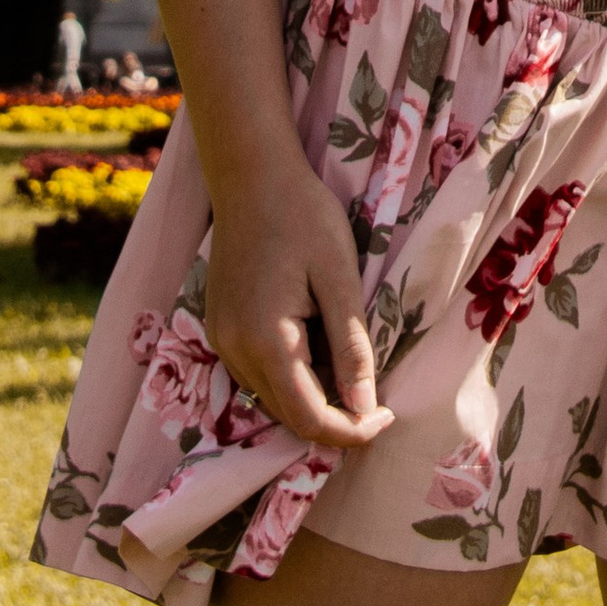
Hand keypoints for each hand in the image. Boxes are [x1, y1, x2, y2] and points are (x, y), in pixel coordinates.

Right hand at [201, 152, 394, 450]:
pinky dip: (291, 374)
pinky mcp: (220, 328)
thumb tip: (365, 409)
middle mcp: (236, 352)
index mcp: (268, 342)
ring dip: (313, 394)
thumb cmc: (304, 216)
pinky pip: (258, 373)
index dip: (350, 432)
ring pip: (272, 398)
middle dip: (335, 417)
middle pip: (288, 416)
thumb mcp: (339, 277)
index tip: (386, 416)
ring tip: (346, 352)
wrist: (252, 174)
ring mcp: (222, 341)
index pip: (309, 419)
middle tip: (377, 394)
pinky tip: (315, 338)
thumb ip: (350, 347)